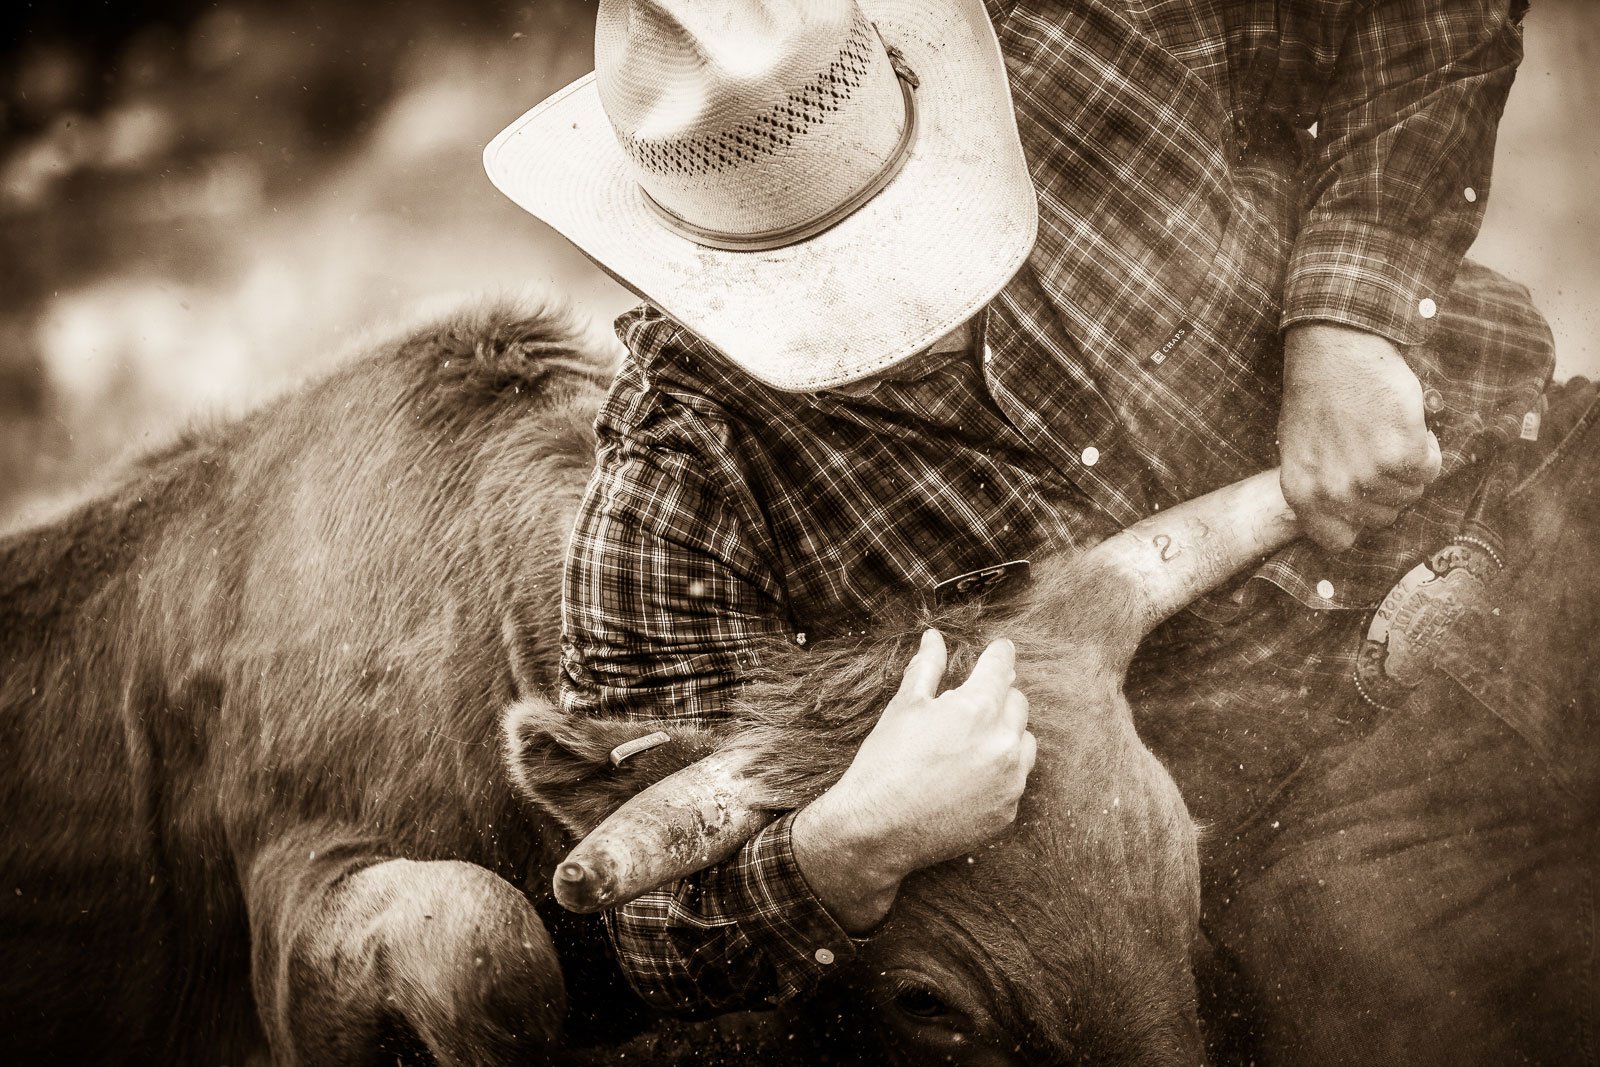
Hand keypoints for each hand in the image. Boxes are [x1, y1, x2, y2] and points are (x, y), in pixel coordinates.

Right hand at [792, 630, 1035, 931]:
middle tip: (970, 706)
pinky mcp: (1007, 812)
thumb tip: (934, 637)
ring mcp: (1009, 781)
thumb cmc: (886, 763)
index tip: (1002, 649)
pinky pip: (1015, 780)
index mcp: (977, 709)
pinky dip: (1000, 773)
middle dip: (998, 698)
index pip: (1001, 668)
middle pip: (1017, 704)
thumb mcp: (904, 706)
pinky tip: (969, 777)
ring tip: (971, 743)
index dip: (1000, 654)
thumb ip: (927, 667)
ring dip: (1006, 735)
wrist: (878, 829)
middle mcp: (1003, 743)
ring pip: (1024, 743)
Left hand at [1280, 324, 1442, 551]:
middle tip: (1378, 452)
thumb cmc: (1317, 396)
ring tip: (1388, 433)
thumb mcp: (1299, 450)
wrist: (1334, 352)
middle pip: (1383, 518)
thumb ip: (1320, 487)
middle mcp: (1333, 493)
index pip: (1338, 541)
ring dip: (1408, 467)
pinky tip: (1408, 426)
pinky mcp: (1401, 455)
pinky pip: (1429, 469)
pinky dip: (1428, 449)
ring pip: (1410, 493)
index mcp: (1302, 495)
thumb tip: (1345, 512)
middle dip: (1387, 489)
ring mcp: (1367, 477)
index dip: (1357, 520)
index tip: (1364, 498)